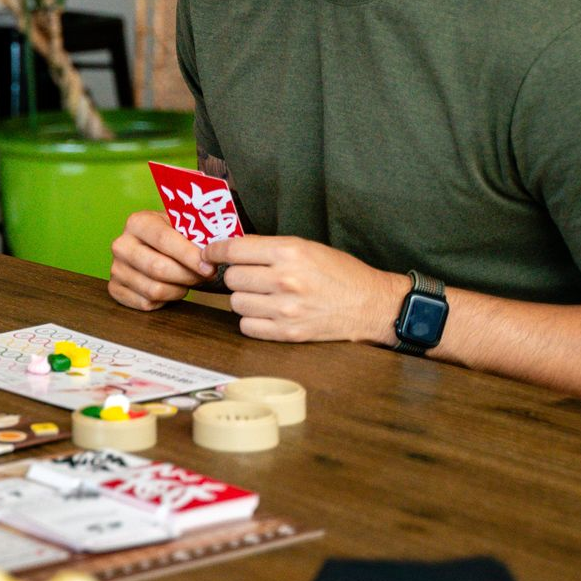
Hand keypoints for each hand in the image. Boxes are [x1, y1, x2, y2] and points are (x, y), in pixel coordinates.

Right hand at [108, 210, 215, 310]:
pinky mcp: (115, 288)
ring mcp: (115, 268)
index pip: (165, 240)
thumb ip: (198, 236)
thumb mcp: (185, 226)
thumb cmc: (175, 236)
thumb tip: (214, 253)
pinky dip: (164, 300)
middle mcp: (121, 244)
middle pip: (158, 268)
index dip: (189, 256)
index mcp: (137, 222)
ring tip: (188, 280)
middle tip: (204, 276)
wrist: (154, 244)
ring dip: (179, 290)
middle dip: (188, 276)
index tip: (209, 267)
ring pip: (154, 290)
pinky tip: (171, 288)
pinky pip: (146, 303)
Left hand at [206, 235, 408, 344]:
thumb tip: (230, 249)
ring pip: (236, 303)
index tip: (209, 253)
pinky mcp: (288, 332)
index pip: (233, 249)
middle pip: (232, 278)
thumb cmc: (340, 273)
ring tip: (265, 296)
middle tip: (252, 278)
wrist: (372, 305)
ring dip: (245, 299)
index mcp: (289, 252)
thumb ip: (269, 248)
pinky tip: (267, 313)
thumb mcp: (307, 248)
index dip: (215, 251)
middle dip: (237, 276)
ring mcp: (285, 309)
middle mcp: (284, 279)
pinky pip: (248, 326)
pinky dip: (252, 321)